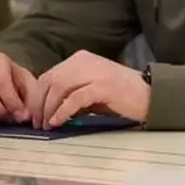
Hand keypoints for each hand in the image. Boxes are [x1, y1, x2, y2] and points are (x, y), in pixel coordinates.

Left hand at [27, 50, 149, 128]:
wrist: (152, 96)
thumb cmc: (121, 96)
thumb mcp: (91, 88)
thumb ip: (70, 91)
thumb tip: (45, 108)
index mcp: (80, 60)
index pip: (47, 75)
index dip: (35, 97)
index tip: (33, 115)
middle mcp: (85, 61)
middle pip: (49, 81)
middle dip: (38, 104)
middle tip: (37, 123)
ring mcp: (95, 72)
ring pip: (58, 88)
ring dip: (48, 109)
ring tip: (47, 125)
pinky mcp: (104, 86)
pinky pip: (75, 98)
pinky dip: (63, 111)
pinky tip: (59, 122)